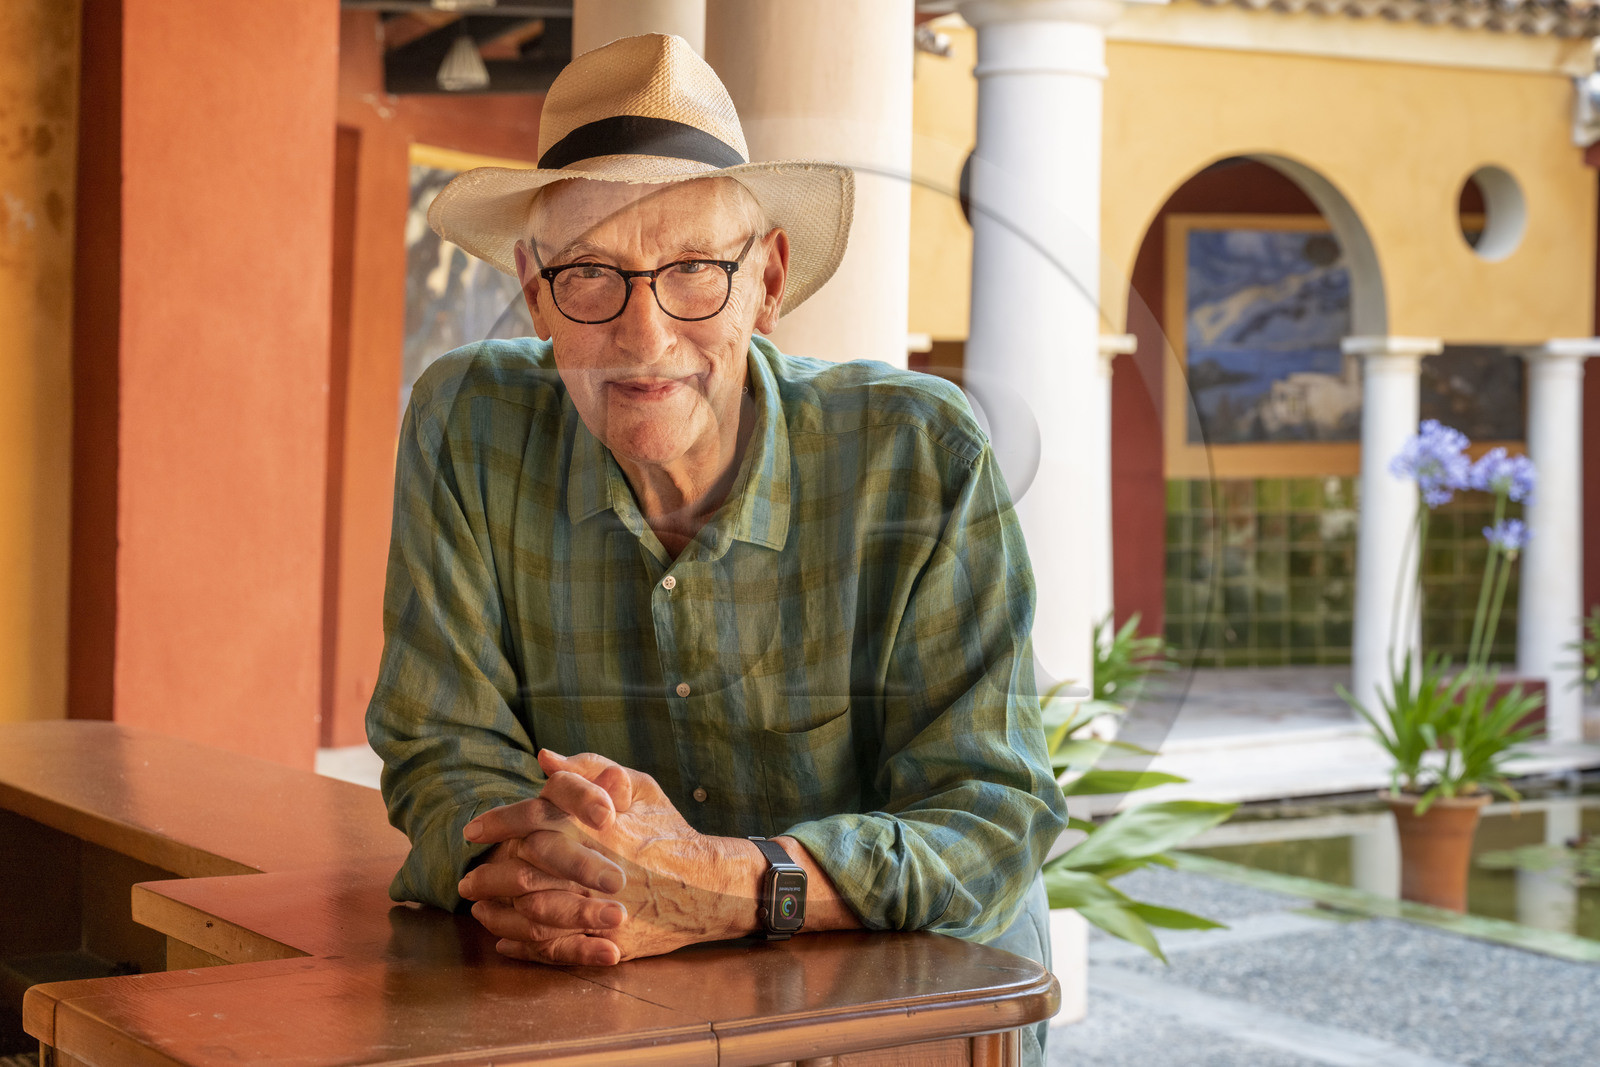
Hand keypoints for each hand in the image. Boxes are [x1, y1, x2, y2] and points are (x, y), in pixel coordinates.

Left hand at [460, 751, 759, 964]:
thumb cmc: (671, 831)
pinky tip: (507, 942)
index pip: (532, 820)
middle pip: (523, 873)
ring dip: (501, 914)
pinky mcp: (606, 942)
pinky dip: (525, 946)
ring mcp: (598, 909)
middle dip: (489, 877)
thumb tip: (545, 758)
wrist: (709, 885)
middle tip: (467, 881)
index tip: (472, 831)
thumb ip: (591, 768)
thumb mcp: (641, 788)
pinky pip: (555, 948)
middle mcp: (592, 867)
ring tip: (481, 911)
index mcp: (595, 826)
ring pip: (532, 915)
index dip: (497, 824)